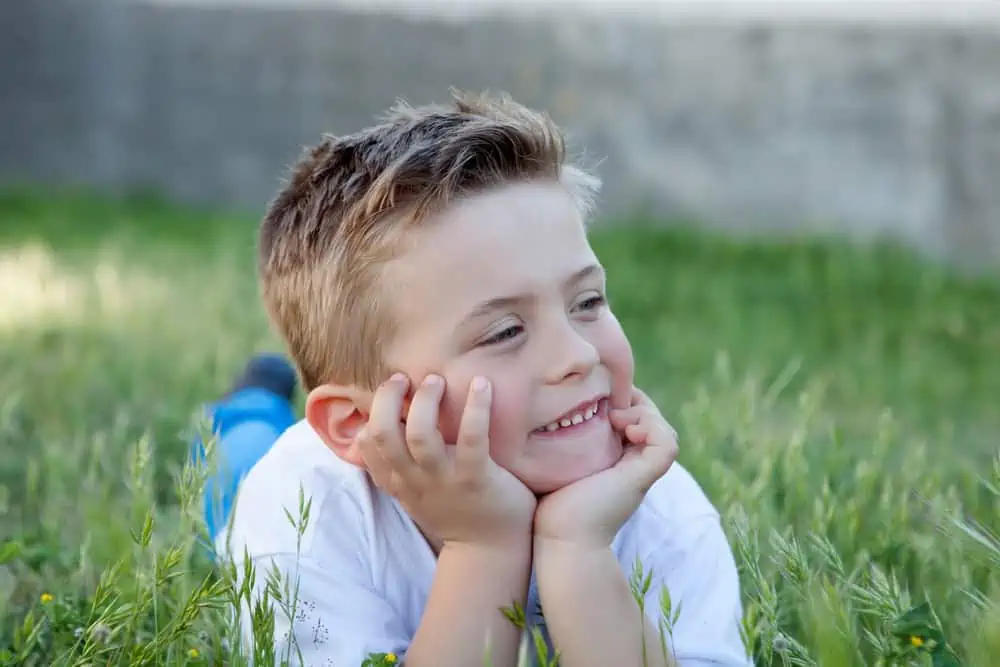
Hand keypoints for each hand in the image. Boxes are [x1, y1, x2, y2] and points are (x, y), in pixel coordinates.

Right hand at [358, 373, 536, 548]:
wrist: (489, 551)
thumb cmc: (455, 511)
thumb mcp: (416, 492)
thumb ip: (401, 464)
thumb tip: (387, 425)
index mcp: (398, 481)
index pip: (367, 443)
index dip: (373, 411)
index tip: (391, 390)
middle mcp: (414, 481)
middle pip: (383, 433)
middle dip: (388, 398)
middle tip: (404, 379)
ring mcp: (444, 481)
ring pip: (420, 434)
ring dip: (426, 399)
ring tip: (436, 380)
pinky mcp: (476, 479)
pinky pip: (473, 438)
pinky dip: (477, 407)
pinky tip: (482, 384)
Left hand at [533, 386, 677, 546]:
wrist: (559, 538)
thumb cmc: (548, 503)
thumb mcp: (554, 462)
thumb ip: (559, 440)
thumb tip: (548, 410)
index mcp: (614, 460)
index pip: (632, 418)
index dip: (621, 399)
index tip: (596, 393)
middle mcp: (632, 465)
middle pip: (652, 421)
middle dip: (633, 401)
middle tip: (608, 400)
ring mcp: (641, 472)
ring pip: (664, 430)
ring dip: (642, 412)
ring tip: (614, 415)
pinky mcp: (643, 477)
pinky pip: (666, 443)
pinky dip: (650, 427)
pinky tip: (622, 427)